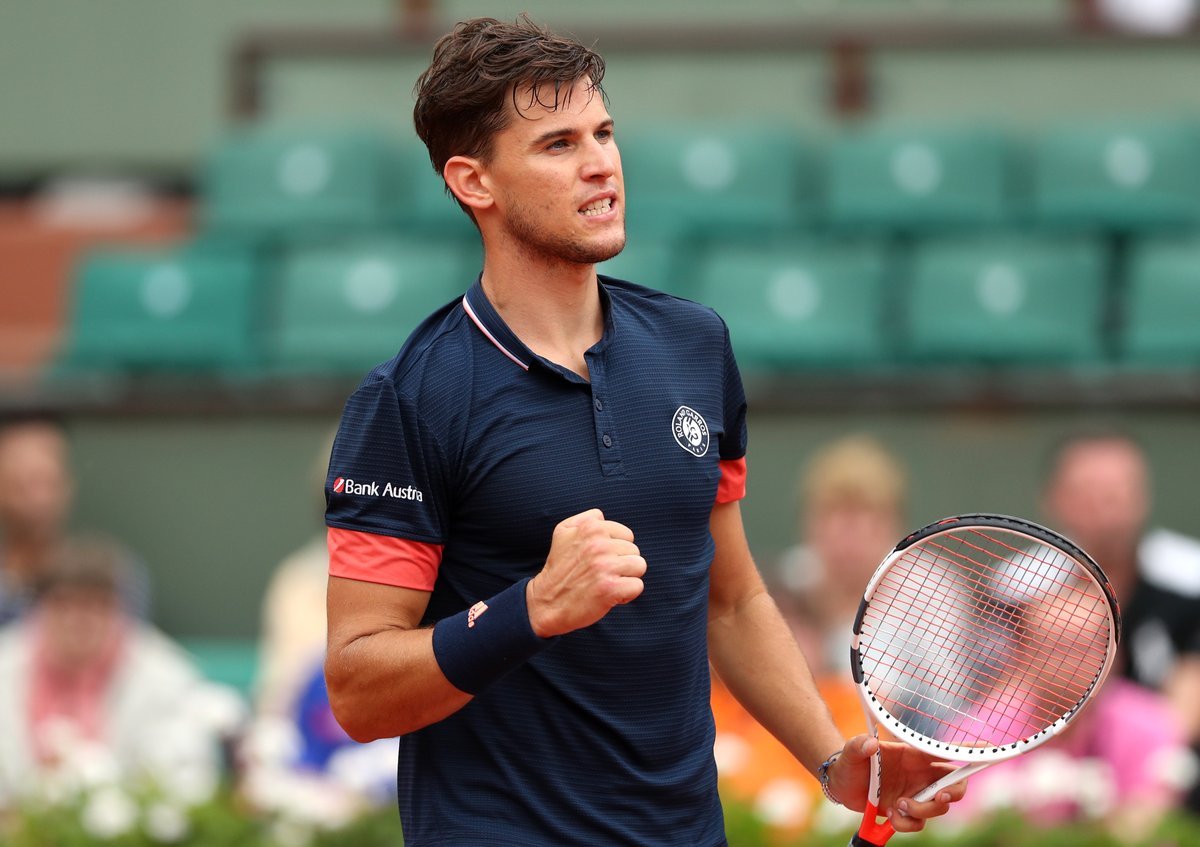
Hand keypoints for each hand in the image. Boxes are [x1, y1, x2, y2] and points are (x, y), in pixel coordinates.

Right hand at [527, 509, 645, 637]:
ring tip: (607, 582)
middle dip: (621, 563)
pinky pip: (637, 586)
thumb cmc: (559, 568)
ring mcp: (605, 566)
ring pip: (639, 566)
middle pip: (634, 550)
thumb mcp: (562, 532)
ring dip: (627, 578)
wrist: (546, 602)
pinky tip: (610, 596)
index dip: (616, 550)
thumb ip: (585, 519)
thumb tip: (602, 517)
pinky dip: (627, 594)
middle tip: (600, 574)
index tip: (599, 560)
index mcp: (591, 528)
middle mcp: (599, 545)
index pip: (627, 535)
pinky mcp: (610, 588)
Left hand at [828, 735, 967, 832]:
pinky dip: (907, 824)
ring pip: (939, 807)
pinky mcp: (908, 811)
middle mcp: (920, 774)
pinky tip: (890, 816)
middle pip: (955, 784)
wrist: (841, 784)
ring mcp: (916, 794)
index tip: (988, 750)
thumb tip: (869, 744)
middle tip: (939, 796)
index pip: (945, 751)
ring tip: (897, 805)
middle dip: (954, 793)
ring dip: (922, 810)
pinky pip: (920, 823)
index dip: (969, 751)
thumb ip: (857, 746)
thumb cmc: (849, 762)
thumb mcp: (849, 752)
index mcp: (913, 755)